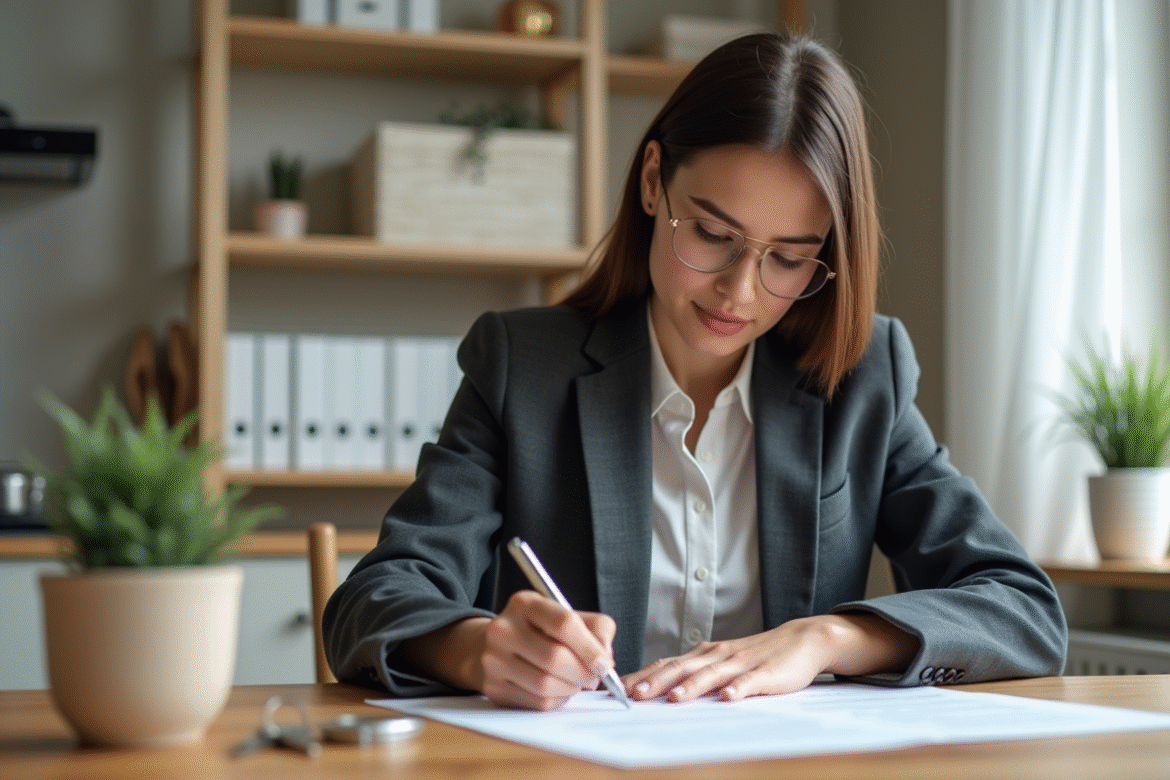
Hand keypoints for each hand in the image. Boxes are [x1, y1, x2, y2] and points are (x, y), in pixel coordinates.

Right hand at [477, 590, 617, 710]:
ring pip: (545, 684)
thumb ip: (596, 629)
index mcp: (524, 603)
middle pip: (554, 657)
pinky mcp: (492, 686)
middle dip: (583, 673)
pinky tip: (559, 690)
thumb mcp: (567, 616)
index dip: (589, 647)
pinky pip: (535, 701)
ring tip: (576, 682)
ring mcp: (493, 659)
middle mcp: (503, 628)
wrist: (495, 646)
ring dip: (571, 688)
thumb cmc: (541, 631)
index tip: (604, 664)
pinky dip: (557, 700)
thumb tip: (604, 660)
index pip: (563, 623)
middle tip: (594, 678)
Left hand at [623, 614, 917, 703]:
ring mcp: (742, 663)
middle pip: (683, 668)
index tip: (619, 688)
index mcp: (705, 654)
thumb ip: (693, 672)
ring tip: (675, 699)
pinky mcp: (767, 673)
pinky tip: (728, 697)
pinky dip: (738, 689)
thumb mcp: (721, 661)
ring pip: (713, 674)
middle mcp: (719, 655)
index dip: (644, 676)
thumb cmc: (757, 655)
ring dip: (692, 686)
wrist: (802, 640)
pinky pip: (751, 682)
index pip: (668, 664)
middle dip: (657, 681)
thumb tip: (658, 686)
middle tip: (635, 695)